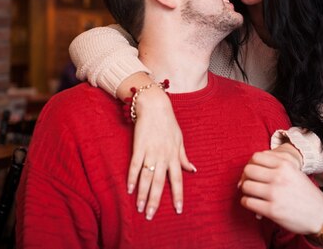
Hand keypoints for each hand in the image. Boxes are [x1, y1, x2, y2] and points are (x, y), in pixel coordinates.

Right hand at [125, 83, 195, 219]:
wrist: (155, 106)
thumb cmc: (169, 123)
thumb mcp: (180, 140)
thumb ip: (184, 157)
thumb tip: (193, 170)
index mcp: (174, 156)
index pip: (177, 180)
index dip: (177, 196)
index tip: (178, 210)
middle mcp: (163, 156)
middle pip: (159, 183)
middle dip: (155, 201)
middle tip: (150, 216)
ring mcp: (150, 152)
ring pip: (147, 178)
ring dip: (143, 194)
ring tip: (140, 208)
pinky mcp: (138, 147)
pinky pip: (135, 166)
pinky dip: (132, 178)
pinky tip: (129, 190)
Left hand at [239, 150, 322, 234]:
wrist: (320, 215)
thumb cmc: (305, 193)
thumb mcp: (294, 172)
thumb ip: (275, 166)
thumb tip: (248, 170)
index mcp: (286, 164)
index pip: (256, 157)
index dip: (252, 164)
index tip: (255, 173)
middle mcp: (279, 176)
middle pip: (248, 170)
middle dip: (247, 177)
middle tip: (251, 184)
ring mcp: (275, 193)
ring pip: (245, 186)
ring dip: (246, 191)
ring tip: (253, 195)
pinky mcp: (271, 210)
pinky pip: (247, 202)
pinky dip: (247, 203)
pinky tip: (254, 204)